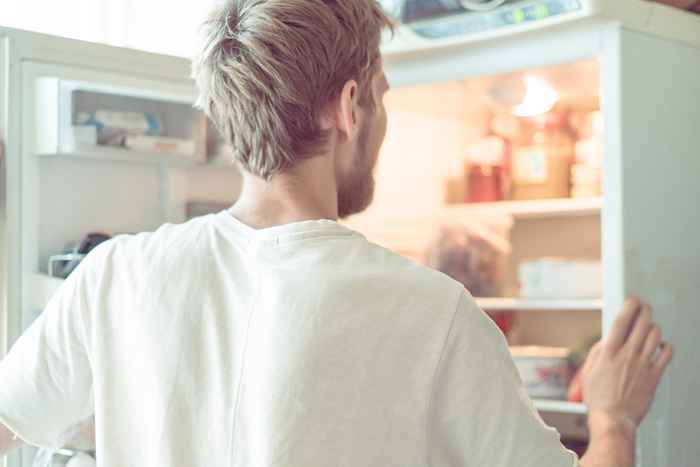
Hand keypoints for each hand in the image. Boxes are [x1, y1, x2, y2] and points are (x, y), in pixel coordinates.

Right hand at [582, 297, 672, 429]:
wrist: (613, 419)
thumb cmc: (599, 398)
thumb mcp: (589, 370)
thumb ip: (598, 352)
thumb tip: (608, 339)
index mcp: (609, 352)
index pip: (622, 321)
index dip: (629, 306)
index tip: (633, 299)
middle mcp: (628, 355)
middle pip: (642, 324)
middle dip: (645, 311)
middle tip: (645, 308)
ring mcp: (643, 365)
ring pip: (656, 335)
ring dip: (654, 327)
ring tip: (651, 326)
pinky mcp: (654, 376)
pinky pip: (666, 353)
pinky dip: (665, 346)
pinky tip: (660, 346)